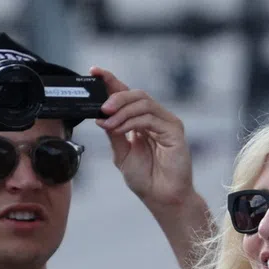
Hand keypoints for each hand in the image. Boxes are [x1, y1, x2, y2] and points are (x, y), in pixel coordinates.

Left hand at [94, 67, 191, 209]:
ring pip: (143, 102)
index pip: (126, 94)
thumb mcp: (121, 153)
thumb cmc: (144, 177)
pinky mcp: (174, 130)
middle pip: (135, 94)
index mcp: (140, 121)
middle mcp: (154, 118)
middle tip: (101, 108)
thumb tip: (101, 116)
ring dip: (121, 111)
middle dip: (115, 96)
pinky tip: (119, 129)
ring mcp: (166, 123)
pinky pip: (150, 118)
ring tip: (108, 122)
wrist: (161, 196)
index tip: (94, 71)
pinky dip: (131, 121)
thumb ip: (114, 133)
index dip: (111, 80)